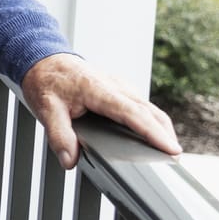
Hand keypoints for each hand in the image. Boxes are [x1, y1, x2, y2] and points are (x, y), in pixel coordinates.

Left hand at [21, 53, 181, 168]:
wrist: (43, 59)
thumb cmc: (46, 81)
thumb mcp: (46, 109)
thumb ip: (59, 136)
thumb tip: (70, 160)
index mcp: (99, 90)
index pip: (134, 114)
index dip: (154, 133)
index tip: (170, 149)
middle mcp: (115, 86)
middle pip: (149, 111)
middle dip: (165, 133)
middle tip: (175, 156)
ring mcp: (119, 85)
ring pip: (148, 106)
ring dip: (160, 126)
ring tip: (167, 149)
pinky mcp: (119, 88)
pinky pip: (140, 104)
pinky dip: (150, 119)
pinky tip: (150, 133)